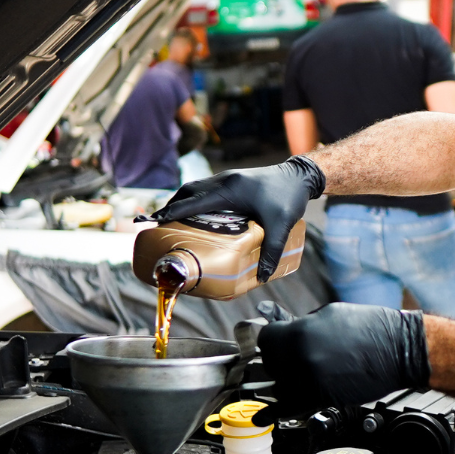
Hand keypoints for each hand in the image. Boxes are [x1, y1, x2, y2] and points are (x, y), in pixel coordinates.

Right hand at [149, 156, 324, 281]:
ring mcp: (227, 178)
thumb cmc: (289, 197)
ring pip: (195, 188)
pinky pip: (206, 188)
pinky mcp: (233, 180)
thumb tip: (262, 277)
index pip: (192, 201)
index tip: (153, 222)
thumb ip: (271, 251)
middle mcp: (223, 180)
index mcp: (229, 189)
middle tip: (159, 225)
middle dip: (171, 207)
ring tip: (173, 221)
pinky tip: (198, 214)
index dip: (171, 212)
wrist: (300, 176)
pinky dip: (195, 199)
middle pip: (188, 192)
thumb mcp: (281, 225)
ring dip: (182, 202)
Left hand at [256, 301, 429, 414]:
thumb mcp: (330, 314)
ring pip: (281, 386)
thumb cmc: (371, 328)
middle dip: (279, 359)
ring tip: (301, 372)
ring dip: (285, 380)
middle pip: (271, 364)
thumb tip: (282, 326)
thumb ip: (302, 323)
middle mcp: (300, 360)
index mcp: (299, 334)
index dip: (272, 339)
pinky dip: (285, 406)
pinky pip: (293, 405)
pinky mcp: (322, 400)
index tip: (277, 340)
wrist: (399, 350)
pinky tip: (275, 408)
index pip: (265, 340)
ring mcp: (310, 382)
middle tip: (292, 355)